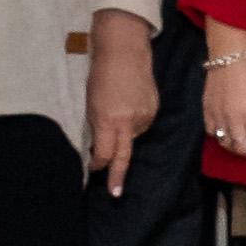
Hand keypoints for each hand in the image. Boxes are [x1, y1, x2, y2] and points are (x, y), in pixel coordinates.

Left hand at [84, 14, 156, 188]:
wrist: (125, 52)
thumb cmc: (101, 75)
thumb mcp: (91, 103)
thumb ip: (97, 126)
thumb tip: (99, 145)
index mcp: (108, 120)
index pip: (103, 153)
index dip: (97, 164)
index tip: (93, 170)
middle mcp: (128, 122)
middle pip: (123, 156)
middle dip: (117, 176)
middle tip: (116, 193)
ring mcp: (144, 116)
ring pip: (133, 137)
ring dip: (124, 134)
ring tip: (118, 113)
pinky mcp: (153, 110)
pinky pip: (142, 124)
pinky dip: (134, 122)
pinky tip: (129, 106)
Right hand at [204, 50, 245, 163]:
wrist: (229, 55)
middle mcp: (233, 119)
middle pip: (241, 148)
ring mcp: (218, 116)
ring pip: (225, 143)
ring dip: (236, 149)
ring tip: (243, 146)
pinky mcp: (206, 111)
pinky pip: (212, 132)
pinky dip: (220, 137)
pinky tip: (227, 135)